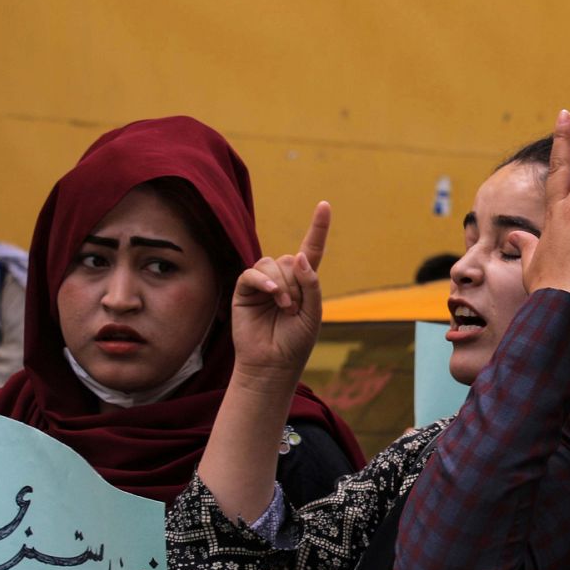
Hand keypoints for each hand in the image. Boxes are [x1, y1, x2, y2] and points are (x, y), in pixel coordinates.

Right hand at [229, 201, 328, 377]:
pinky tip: (272, 296)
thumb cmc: (295, 342)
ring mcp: (263, 283)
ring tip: (284, 309)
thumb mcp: (313, 312)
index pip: (312, 250)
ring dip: (283, 286)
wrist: (272, 364)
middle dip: (297, 284)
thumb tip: (300, 256)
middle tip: (293, 309)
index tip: (325, 205)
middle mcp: (283, 278)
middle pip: (292, 260)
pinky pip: (253, 273)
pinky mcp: (244, 290)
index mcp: (304, 282)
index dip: (318, 228)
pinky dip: (264, 282)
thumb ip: (311, 284)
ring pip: (273, 264)